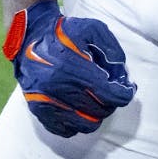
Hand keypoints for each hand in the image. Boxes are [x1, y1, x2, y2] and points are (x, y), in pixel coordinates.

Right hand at [3, 0, 135, 136]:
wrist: (29, 36)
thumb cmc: (63, 32)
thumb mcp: (93, 29)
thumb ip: (112, 49)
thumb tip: (122, 76)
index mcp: (72, 67)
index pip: (109, 95)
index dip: (124, 94)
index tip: (127, 90)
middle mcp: (58, 88)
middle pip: (100, 110)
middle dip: (111, 102)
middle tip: (110, 91)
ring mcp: (46, 102)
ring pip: (85, 124)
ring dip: (96, 114)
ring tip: (96, 100)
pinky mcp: (38, 110)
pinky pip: (65, 130)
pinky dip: (77, 122)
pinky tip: (79, 107)